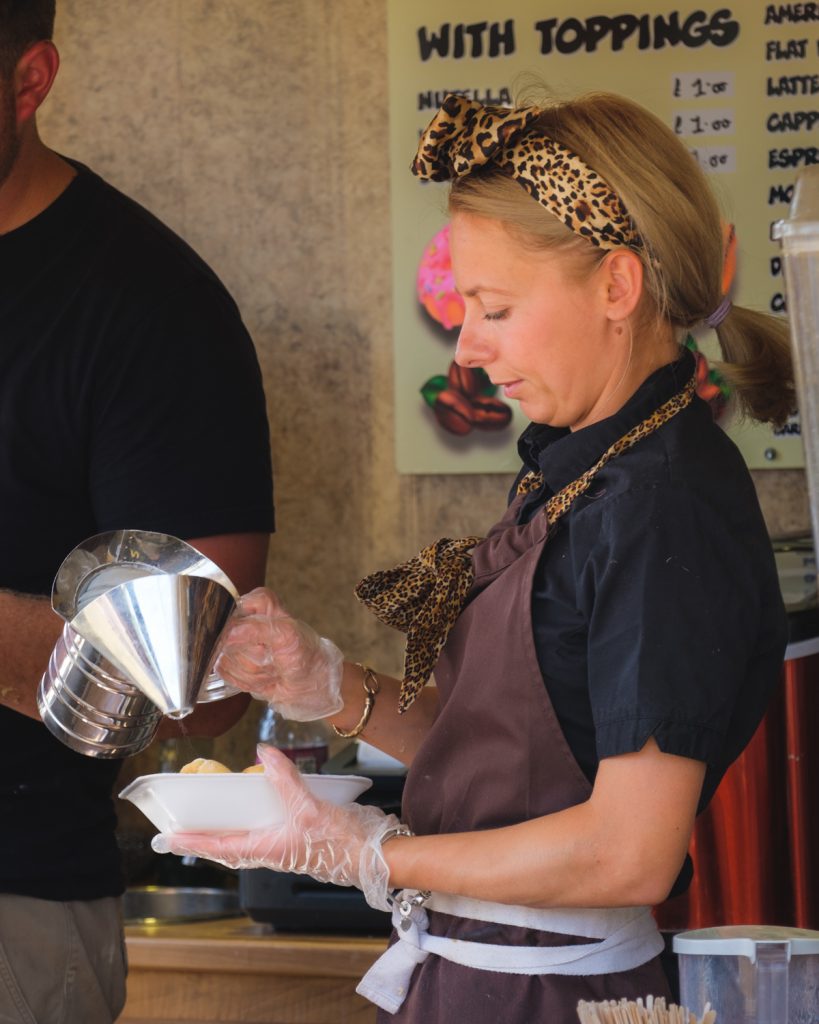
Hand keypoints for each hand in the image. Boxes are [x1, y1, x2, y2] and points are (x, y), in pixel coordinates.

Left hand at [152, 745, 401, 910]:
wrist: (375, 855)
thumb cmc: (342, 843)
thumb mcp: (309, 808)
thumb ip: (285, 779)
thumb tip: (263, 753)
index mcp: (266, 848)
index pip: (218, 846)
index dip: (192, 841)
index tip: (167, 838)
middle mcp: (271, 848)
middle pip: (227, 843)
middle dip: (203, 836)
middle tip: (178, 827)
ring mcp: (284, 843)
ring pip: (244, 836)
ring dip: (224, 827)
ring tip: (208, 815)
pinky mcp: (299, 835)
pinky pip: (264, 828)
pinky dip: (250, 817)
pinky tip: (254, 803)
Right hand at [215, 587, 342, 719]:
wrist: (311, 685)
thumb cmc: (306, 655)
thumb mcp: (288, 635)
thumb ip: (258, 628)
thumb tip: (229, 634)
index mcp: (260, 604)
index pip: (233, 613)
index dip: (246, 633)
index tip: (266, 643)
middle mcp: (245, 620)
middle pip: (228, 640)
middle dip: (253, 657)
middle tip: (274, 658)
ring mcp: (236, 642)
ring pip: (226, 658)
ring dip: (254, 672)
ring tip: (273, 669)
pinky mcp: (231, 662)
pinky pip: (225, 672)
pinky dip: (247, 681)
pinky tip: (263, 678)